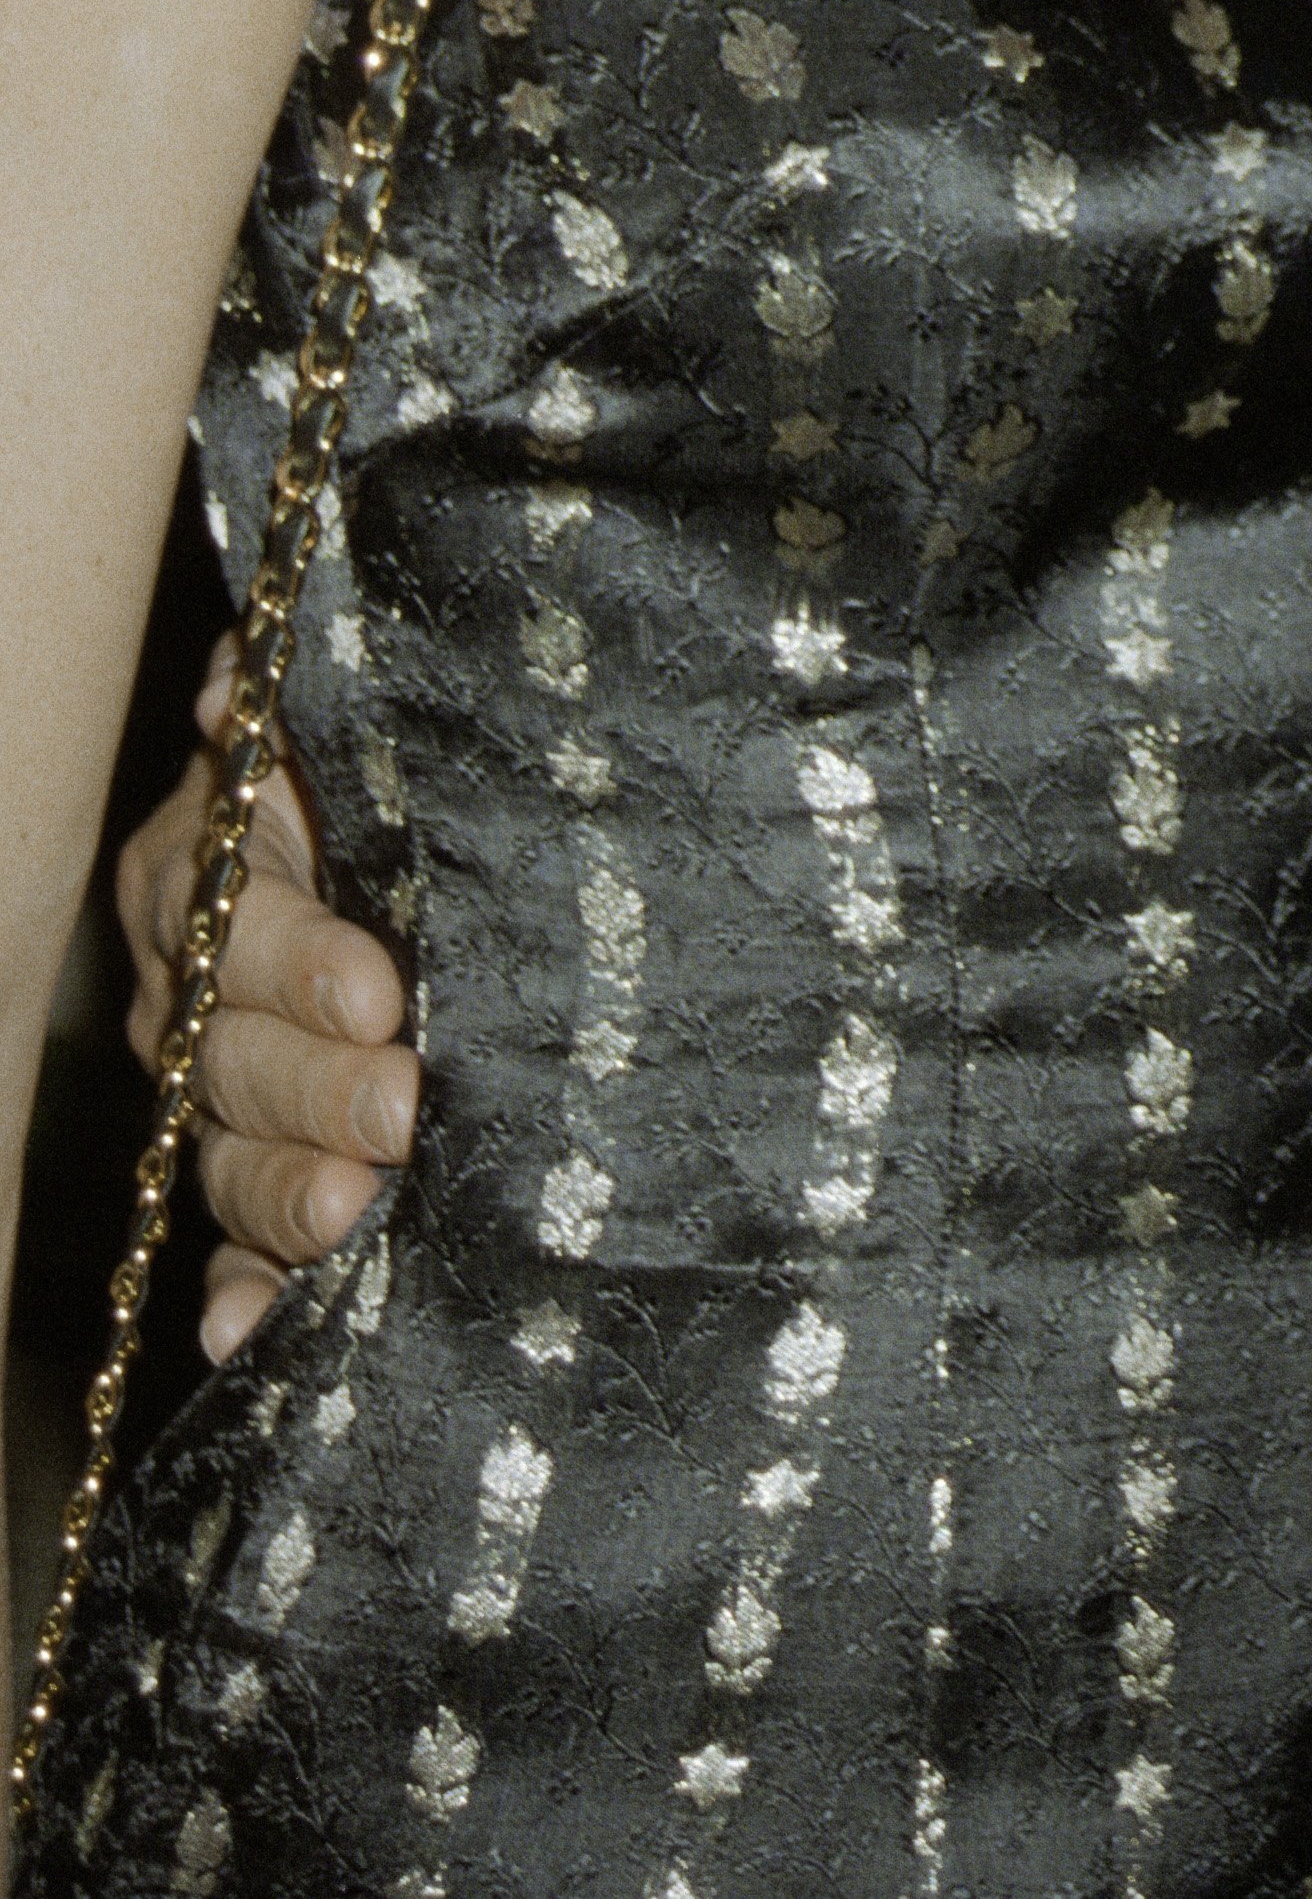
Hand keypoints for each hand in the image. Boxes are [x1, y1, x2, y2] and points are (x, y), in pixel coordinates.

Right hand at [114, 646, 416, 1360]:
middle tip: (405, 1108)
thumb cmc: (378, 770)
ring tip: (356, 1213)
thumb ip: (282, 702)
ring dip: (287, 1198)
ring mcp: (216, 1096)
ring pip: (232, 1158)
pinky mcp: (255, 1169)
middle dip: (319, 1090)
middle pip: (234, 1062)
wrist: (399, 834)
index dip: (300, 966)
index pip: (238, 932)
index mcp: (204, 880)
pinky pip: (234, 1246)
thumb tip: (236, 689)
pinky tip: (250, 1334)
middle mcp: (194, 996)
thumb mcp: (338, 725)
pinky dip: (245, 1293)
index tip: (381, 993)